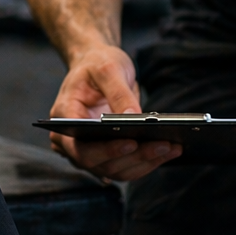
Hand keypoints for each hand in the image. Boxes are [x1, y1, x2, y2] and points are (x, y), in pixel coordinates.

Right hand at [49, 44, 181, 180]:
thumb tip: (134, 118)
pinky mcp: (105, 154)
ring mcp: (87, 150)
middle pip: (99, 162)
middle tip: (163, 145)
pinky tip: (169, 149)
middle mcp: (71, 140)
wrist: (95, 65)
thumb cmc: (96, 64)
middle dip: (133, 157)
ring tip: (172, 147)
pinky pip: (124, 166)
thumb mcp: (107, 69)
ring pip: (114, 169)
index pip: (80, 145)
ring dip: (144, 162)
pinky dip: (146, 161)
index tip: (131, 142)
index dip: (105, 149)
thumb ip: (118, 93)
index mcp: (64, 117)